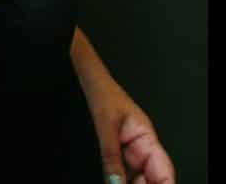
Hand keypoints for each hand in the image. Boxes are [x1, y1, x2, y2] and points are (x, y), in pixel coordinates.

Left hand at [73, 31, 174, 183]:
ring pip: (138, 179)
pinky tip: (114, 183)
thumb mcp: (105, 124)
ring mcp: (130, 152)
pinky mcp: (119, 154)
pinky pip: (124, 175)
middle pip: (152, 179)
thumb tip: (116, 183)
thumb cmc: (103, 92)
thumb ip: (111, 156)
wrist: (90, 80)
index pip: (164, 171)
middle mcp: (142, 148)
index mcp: (147, 138)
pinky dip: (120, 182)